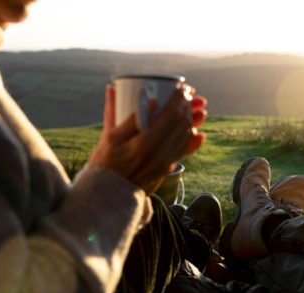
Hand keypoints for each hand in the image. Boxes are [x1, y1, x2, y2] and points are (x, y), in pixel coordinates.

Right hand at [89, 84, 207, 193]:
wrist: (110, 195)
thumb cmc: (105, 164)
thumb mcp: (108, 137)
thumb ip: (114, 112)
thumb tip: (115, 88)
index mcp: (144, 142)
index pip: (170, 115)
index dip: (178, 99)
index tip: (182, 87)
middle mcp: (159, 153)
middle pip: (181, 124)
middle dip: (188, 106)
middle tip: (189, 93)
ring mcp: (164, 162)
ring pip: (185, 136)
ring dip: (193, 120)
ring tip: (196, 108)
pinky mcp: (166, 169)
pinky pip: (184, 152)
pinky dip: (192, 140)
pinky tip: (198, 132)